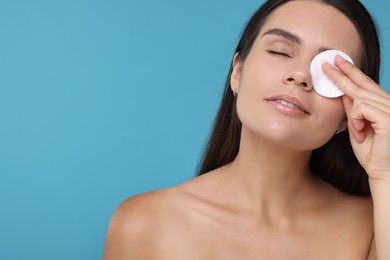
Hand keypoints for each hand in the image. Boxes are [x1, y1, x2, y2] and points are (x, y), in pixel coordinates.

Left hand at [322, 55, 389, 181]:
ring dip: (353, 116)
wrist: (383, 172)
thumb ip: (353, 111)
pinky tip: (362, 132)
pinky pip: (362, 107)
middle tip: (328, 61)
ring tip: (359, 132)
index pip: (365, 85)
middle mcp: (389, 104)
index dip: (351, 72)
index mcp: (382, 106)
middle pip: (362, 85)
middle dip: (343, 73)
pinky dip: (357, 120)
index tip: (338, 62)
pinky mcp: (389, 118)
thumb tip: (344, 94)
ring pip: (360, 97)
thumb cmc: (371, 152)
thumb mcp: (356, 128)